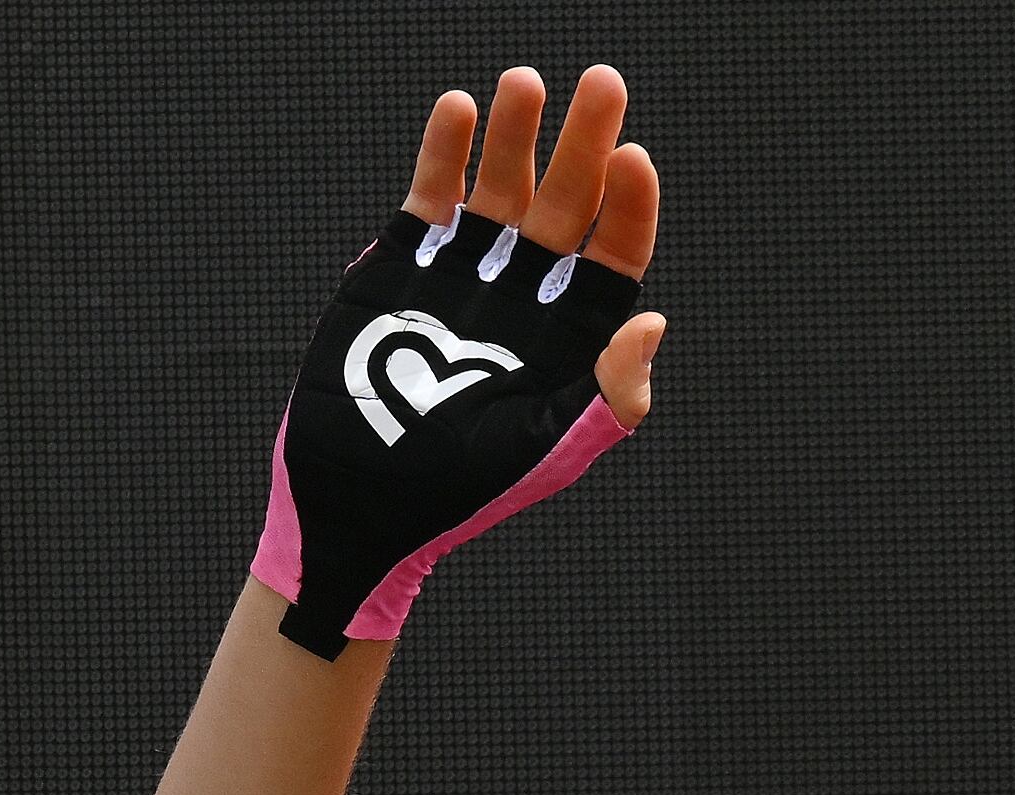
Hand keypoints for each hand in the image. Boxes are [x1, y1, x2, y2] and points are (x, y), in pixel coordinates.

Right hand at [252, 66, 665, 654]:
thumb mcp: (548, 448)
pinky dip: (446, 152)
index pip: (616, 256)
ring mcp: (469, 272)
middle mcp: (530, 295)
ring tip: (524, 83)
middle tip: (603, 82)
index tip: (634, 158)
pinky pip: (434, 194)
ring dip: (516, 134)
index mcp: (574, 336)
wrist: (362, 492)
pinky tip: (461, 108)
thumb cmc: (463, 487)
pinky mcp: (405, 261)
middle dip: (586, 142)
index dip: (630, 207)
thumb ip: (607, 393)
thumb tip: (653, 322)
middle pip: (568, 203)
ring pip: (502, 186)